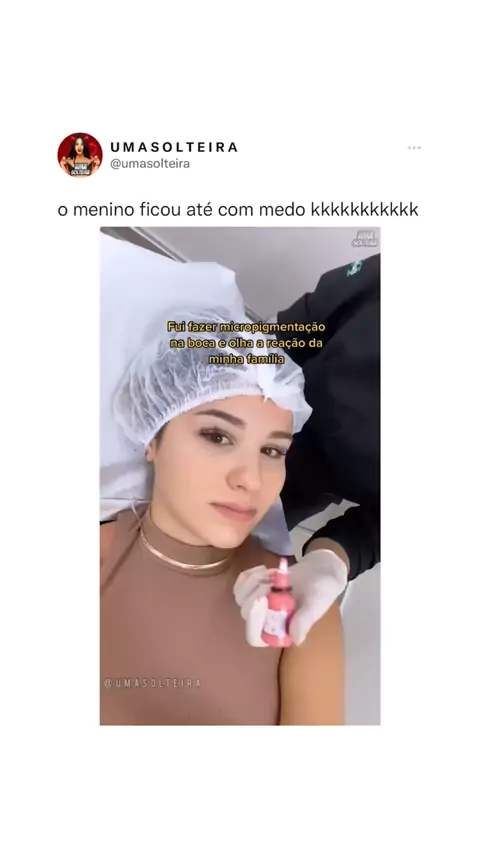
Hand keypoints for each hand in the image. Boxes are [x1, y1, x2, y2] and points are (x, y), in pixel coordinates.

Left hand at [233, 549, 347, 646]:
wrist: (320, 570)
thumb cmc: (321, 590)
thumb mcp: (315, 605)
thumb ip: (304, 620)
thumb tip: (295, 640)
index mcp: (280, 632)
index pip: (255, 636)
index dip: (254, 621)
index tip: (263, 598)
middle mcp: (266, 622)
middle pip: (246, 614)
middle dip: (255, 595)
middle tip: (270, 582)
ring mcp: (258, 605)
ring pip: (241, 597)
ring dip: (253, 582)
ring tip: (273, 574)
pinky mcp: (254, 589)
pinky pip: (240, 584)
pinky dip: (249, 575)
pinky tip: (265, 569)